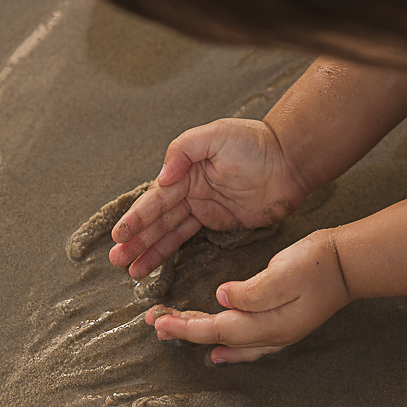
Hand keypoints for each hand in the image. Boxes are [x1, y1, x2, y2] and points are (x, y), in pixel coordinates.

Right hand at [109, 119, 308, 278]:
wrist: (290, 161)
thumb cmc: (255, 142)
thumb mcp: (216, 135)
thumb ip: (184, 150)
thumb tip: (162, 177)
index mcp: (185, 168)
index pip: (156, 197)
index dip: (137, 217)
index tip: (119, 235)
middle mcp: (190, 188)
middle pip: (157, 218)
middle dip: (136, 239)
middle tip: (115, 259)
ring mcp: (204, 206)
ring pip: (169, 232)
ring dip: (148, 250)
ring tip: (128, 271)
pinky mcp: (219, 221)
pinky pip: (188, 238)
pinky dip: (169, 251)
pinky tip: (153, 264)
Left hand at [144, 230, 351, 362]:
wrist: (349, 264)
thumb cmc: (317, 264)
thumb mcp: (283, 272)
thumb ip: (251, 291)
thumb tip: (222, 298)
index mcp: (268, 324)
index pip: (217, 330)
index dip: (186, 328)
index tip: (160, 321)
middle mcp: (271, 336)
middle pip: (219, 339)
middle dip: (185, 332)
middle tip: (155, 322)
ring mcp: (278, 334)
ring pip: (231, 343)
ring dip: (201, 337)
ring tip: (175, 333)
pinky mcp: (282, 325)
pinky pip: (247, 344)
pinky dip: (228, 347)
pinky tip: (219, 352)